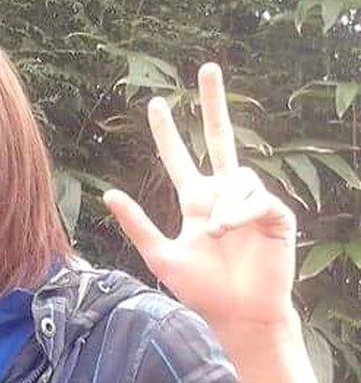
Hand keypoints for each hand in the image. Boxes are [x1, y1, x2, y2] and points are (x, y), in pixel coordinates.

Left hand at [103, 63, 296, 332]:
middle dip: (214, 103)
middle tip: (207, 68)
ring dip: (225, 204)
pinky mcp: (275, 214)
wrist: (235, 315)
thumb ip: (136, 224)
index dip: (168, 133)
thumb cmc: (199, 289)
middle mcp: (222, 195)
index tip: (156, 104)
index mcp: (195, 201)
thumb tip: (107, 192)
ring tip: (217, 231)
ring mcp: (249, 202)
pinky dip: (240, 213)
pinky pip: (257, 198)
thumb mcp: (159, 255)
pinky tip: (233, 230)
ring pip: (238, 176)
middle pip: (220, 137)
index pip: (180, 158)